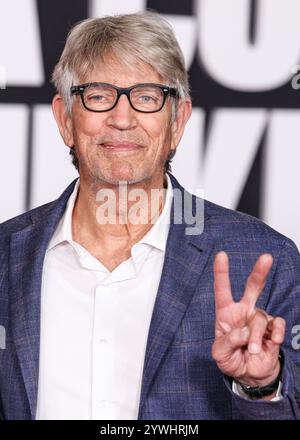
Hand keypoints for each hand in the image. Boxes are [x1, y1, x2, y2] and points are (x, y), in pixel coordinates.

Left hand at [212, 251, 284, 387]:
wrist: (249, 375)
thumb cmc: (231, 359)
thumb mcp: (220, 353)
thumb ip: (228, 342)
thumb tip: (244, 332)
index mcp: (226, 313)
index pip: (222, 290)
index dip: (221, 272)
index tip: (221, 255)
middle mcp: (244, 311)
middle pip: (253, 287)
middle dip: (260, 272)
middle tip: (267, 257)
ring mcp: (259, 319)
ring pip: (260, 318)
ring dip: (255, 336)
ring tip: (252, 351)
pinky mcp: (273, 329)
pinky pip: (277, 324)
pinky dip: (276, 332)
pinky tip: (273, 341)